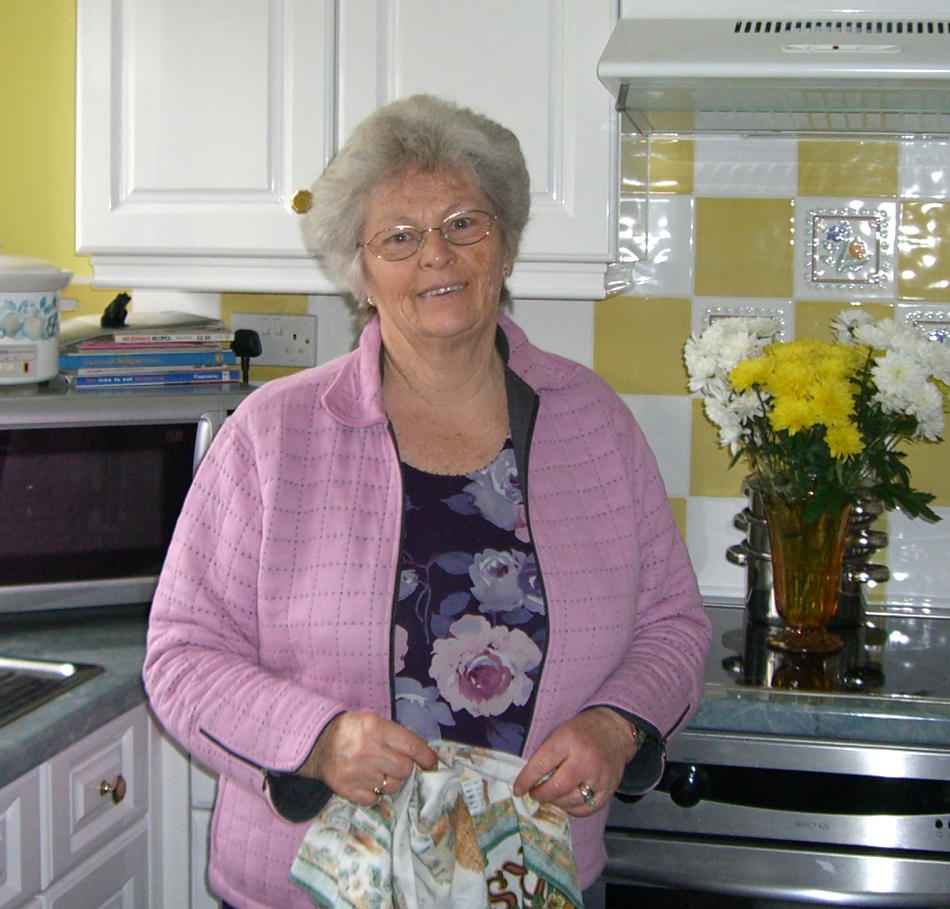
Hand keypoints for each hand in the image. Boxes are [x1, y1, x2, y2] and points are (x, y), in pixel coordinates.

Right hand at [298, 711, 437, 804]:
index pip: (412, 747)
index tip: (432, 764)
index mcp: (377, 730)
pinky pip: (375, 800)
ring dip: (391, 781)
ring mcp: (358, 774)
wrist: (318, 743)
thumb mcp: (375, 722)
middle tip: (395, 763)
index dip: (427, 757)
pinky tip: (368, 782)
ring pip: (392, 787)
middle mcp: (369, 752)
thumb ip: (397, 737)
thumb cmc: (353, 730)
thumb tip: (423, 756)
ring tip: (379, 772)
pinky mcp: (348, 791)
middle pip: (405, 770)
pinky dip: (375, 794)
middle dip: (405, 768)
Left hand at [512, 708, 638, 816]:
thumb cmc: (581, 730)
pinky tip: (567, 802)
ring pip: (572, 801)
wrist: (614, 730)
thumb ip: (546, 754)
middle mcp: (585, 759)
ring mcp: (599, 776)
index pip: (541, 764)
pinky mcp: (609, 788)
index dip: (526, 780)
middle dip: (541, 795)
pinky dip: (573, 809)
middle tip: (535, 794)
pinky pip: (587, 808)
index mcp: (568, 739)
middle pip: (557, 787)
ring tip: (550, 797)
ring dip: (556, 803)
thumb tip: (529, 781)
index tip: (518, 790)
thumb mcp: (559, 732)